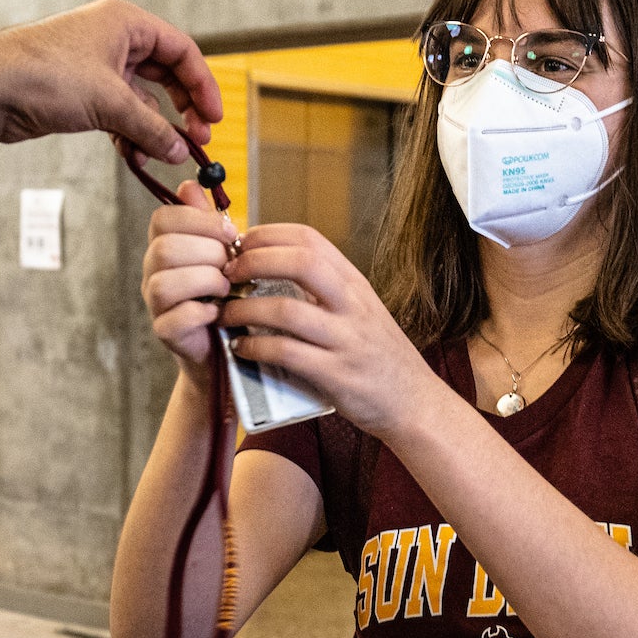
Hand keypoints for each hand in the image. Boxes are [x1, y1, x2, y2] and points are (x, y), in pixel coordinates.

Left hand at [0, 0, 221, 165]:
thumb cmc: (41, 74)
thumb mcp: (108, 101)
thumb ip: (150, 127)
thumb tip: (179, 149)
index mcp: (125, 22)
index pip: (181, 50)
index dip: (202, 85)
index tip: (213, 117)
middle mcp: (113, 39)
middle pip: (165, 75)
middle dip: (181, 110)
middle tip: (197, 139)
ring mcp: (97, 66)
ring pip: (141, 99)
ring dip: (154, 128)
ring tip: (163, 154)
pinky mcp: (81, 92)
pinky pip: (119, 113)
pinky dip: (130, 134)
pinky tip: (136, 156)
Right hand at [140, 180, 238, 371]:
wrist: (228, 343)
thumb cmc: (225, 292)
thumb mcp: (220, 251)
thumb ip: (206, 221)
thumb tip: (189, 184)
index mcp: (164, 245)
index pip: (162, 218)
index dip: (198, 220)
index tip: (230, 232)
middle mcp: (152, 273)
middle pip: (164, 249)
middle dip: (207, 253)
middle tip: (231, 266)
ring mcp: (155, 304)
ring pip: (164, 283)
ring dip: (205, 281)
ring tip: (226, 288)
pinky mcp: (164, 333)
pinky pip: (175, 318)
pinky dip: (202, 313)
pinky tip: (218, 312)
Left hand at [220, 224, 444, 439]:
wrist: (413, 402)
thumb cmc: (378, 356)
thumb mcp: (360, 310)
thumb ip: (324, 290)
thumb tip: (271, 270)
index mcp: (354, 284)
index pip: (309, 239)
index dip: (268, 235)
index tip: (238, 244)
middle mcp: (352, 305)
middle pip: (300, 262)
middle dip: (255, 262)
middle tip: (226, 275)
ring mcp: (346, 340)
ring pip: (287, 310)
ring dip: (245, 309)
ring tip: (225, 315)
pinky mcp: (336, 375)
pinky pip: (287, 353)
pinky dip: (256, 348)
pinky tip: (241, 349)